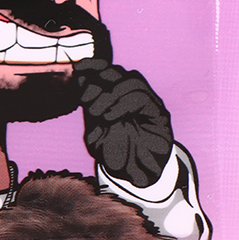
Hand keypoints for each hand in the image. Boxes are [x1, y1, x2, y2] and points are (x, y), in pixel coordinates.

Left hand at [74, 59, 172, 187]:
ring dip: (111, 94)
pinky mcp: (159, 114)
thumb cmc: (115, 153)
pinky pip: (142, 97)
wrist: (135, 175)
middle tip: (88, 102)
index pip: (107, 69)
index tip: (79, 66)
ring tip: (100, 114)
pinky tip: (111, 117)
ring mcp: (148, 102)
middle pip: (118, 71)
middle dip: (100, 79)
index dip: (93, 64)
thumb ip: (90, 106)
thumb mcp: (95, 130)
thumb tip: (82, 78)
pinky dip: (123, 104)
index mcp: (116, 95)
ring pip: (132, 80)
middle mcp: (133, 95)